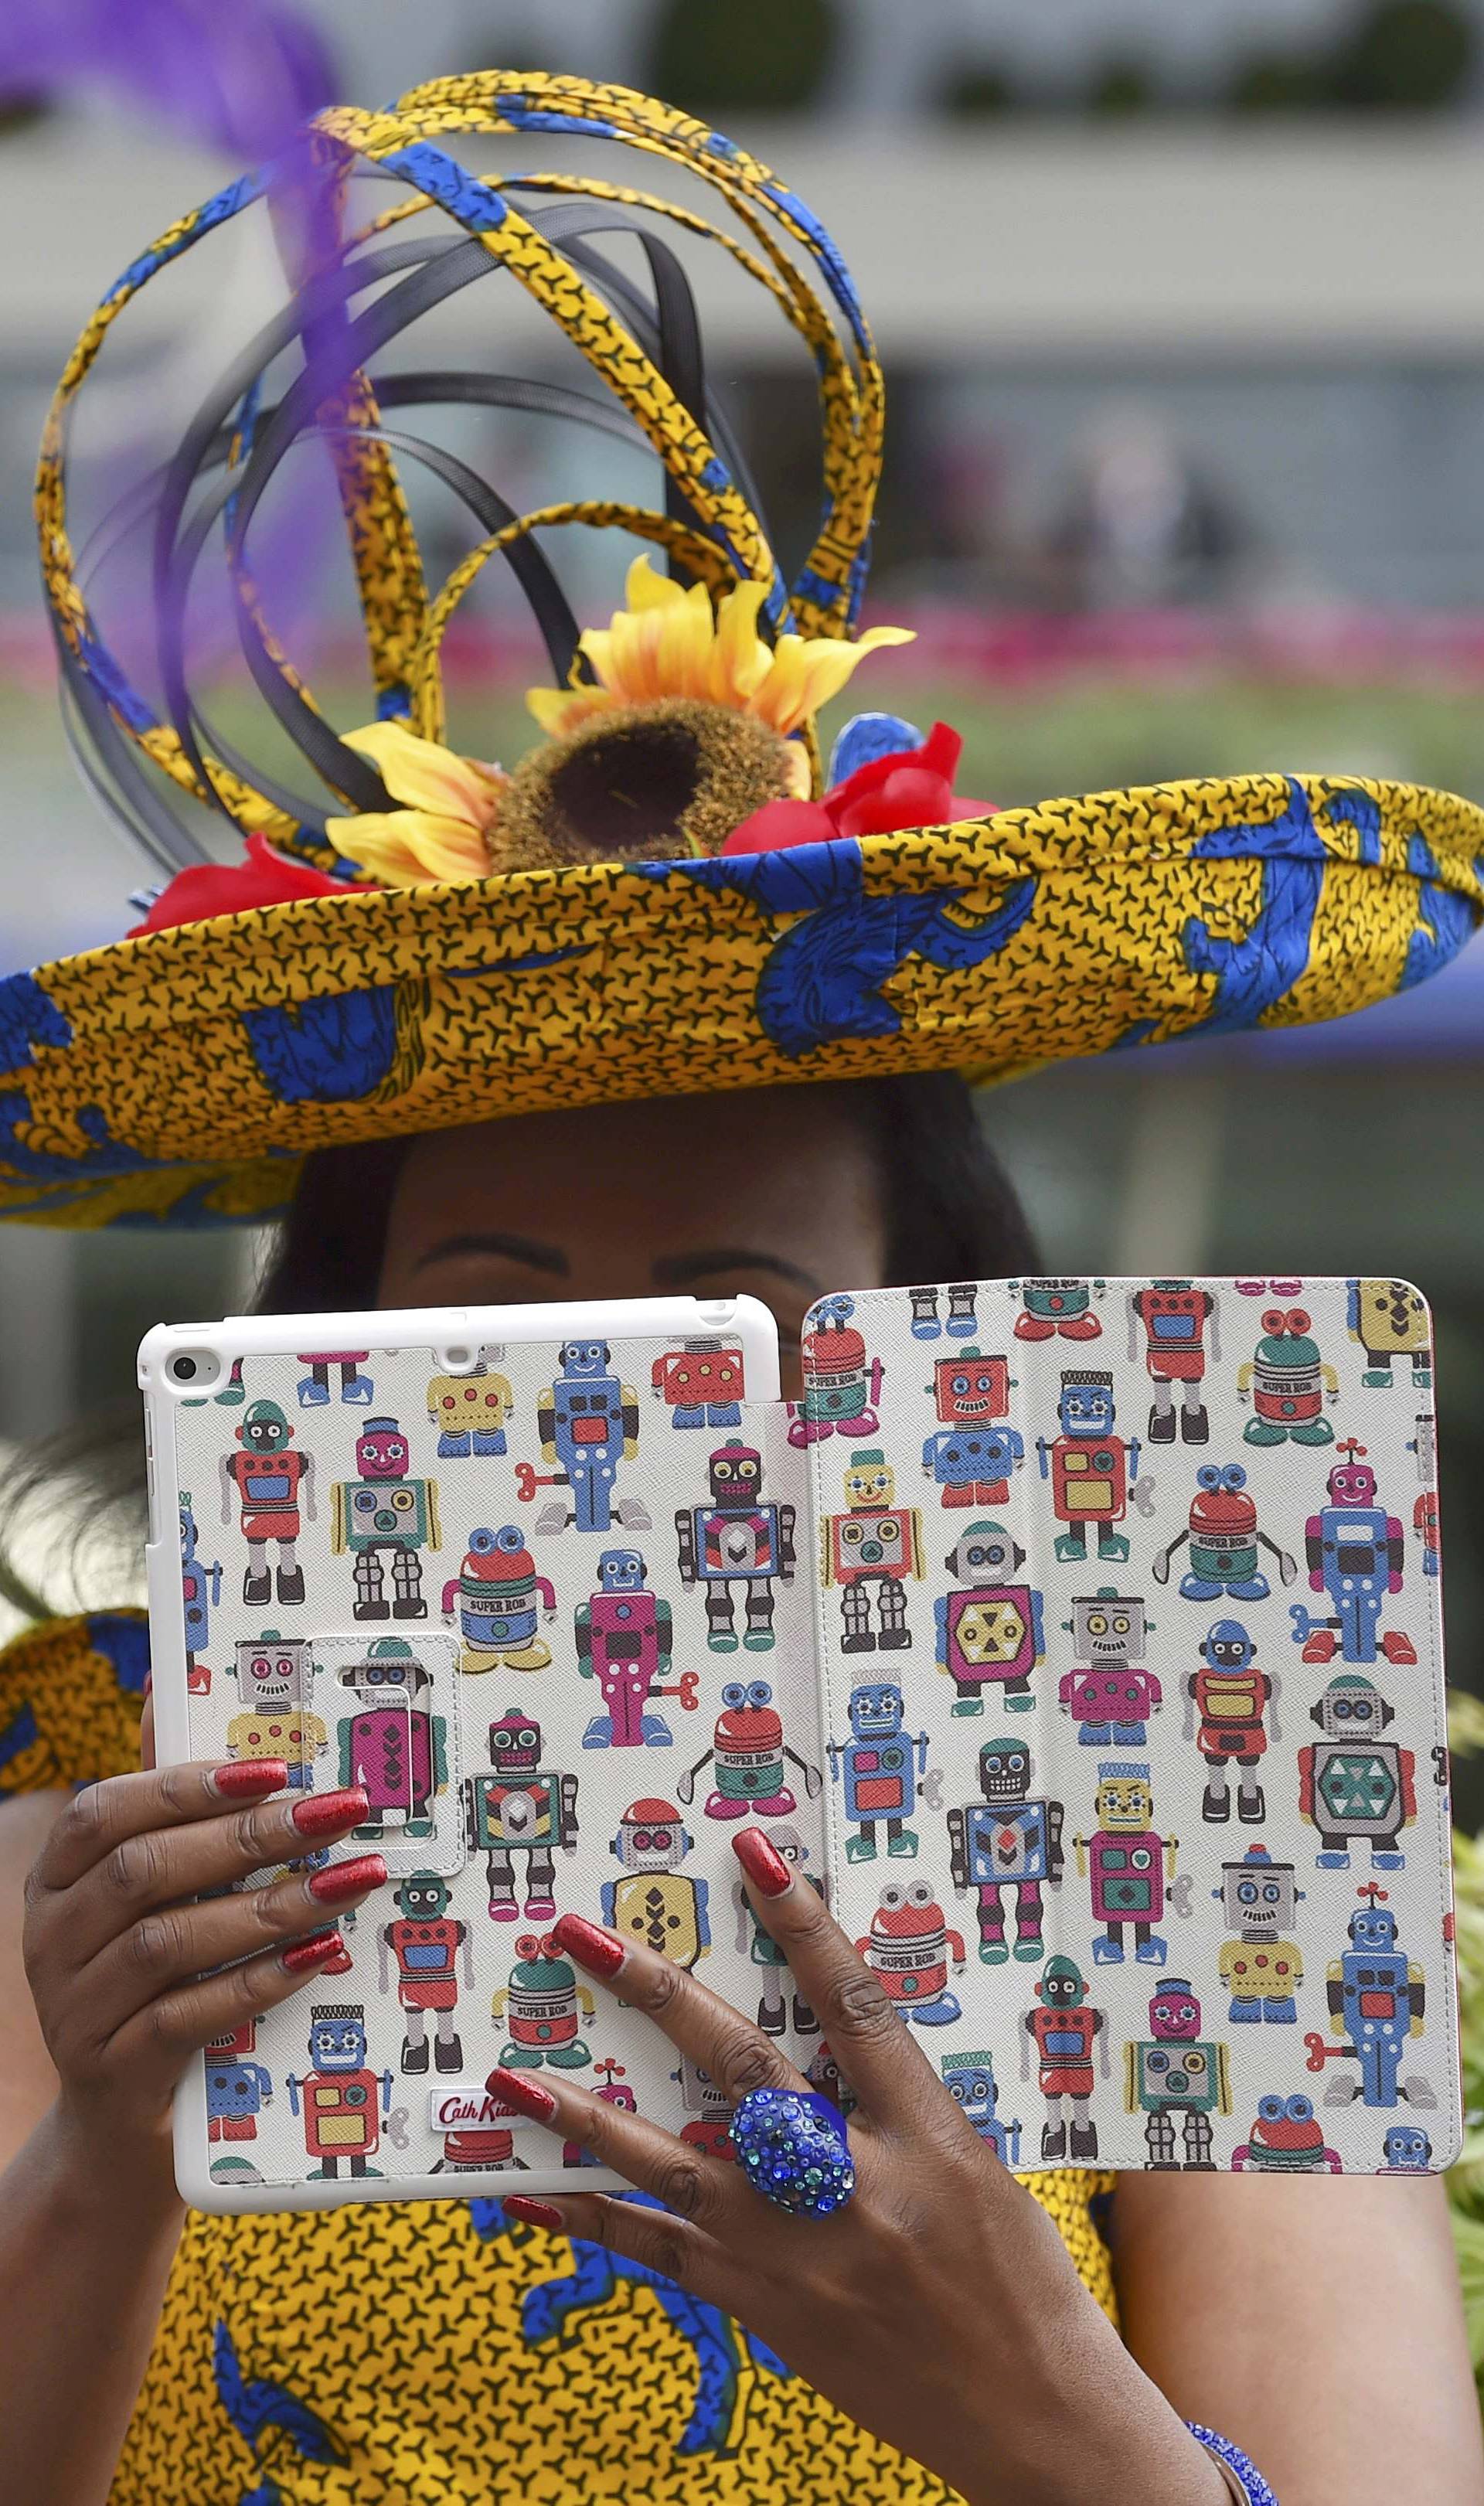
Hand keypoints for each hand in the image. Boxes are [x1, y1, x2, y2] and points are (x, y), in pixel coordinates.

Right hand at [22, 1759, 385, 2170]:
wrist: (115, 2125)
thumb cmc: (148, 1980)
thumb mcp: (150, 1895)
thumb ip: (164, 1803)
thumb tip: (167, 1686)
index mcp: (57, 1879)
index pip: (105, 1811)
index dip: (185, 1784)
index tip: (272, 1770)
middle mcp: (52, 1938)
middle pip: (144, 1871)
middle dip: (249, 1838)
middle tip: (335, 1815)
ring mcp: (74, 2009)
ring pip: (168, 1942)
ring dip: (268, 1907)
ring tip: (346, 1883)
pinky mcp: (111, 2070)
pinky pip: (184, 2018)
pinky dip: (256, 1982)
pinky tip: (316, 1956)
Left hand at [493, 1832, 1226, 2505]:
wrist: (1033, 2413)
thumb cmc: (1020, 2282)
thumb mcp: (977, 2167)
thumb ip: (896, 2106)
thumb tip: (818, 2045)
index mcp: (925, 2132)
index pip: (853, 2004)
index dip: (802, 1924)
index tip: (753, 1856)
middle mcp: (851, 2183)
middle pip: (739, 2065)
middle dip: (655, 1990)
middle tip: (579, 1936)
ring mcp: (796, 2249)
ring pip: (671, 2164)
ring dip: (585, 2115)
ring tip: (511, 2074)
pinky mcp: (764, 2305)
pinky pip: (662, 2252)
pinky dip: (596, 2218)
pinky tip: (536, 2192)